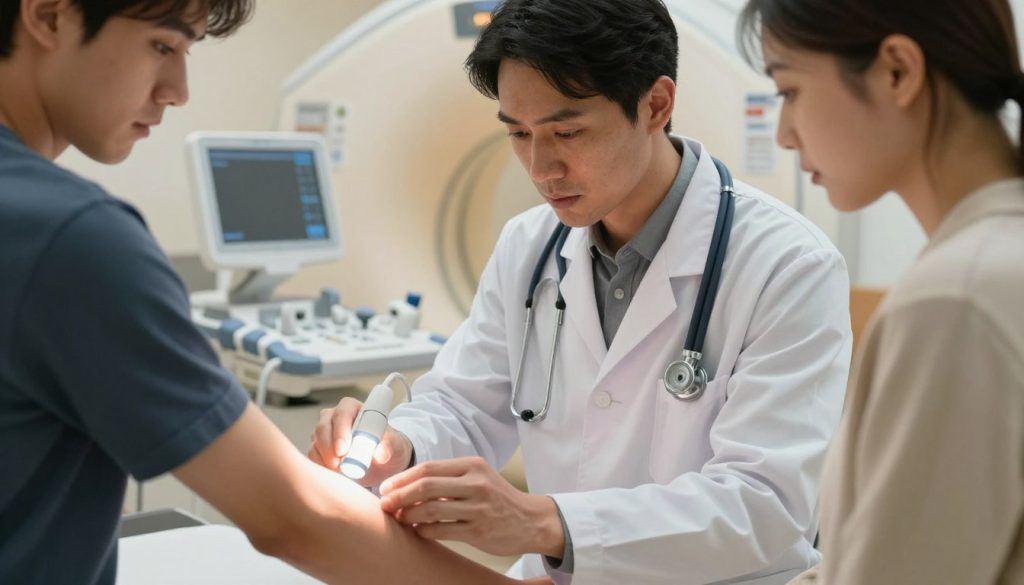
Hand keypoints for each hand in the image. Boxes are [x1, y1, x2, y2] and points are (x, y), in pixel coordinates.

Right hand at [307, 396, 413, 486]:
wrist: (383, 463)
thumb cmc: (389, 447)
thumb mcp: (395, 446)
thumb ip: (390, 446)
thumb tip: (380, 454)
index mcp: (354, 408)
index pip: (342, 413)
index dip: (341, 430)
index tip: (344, 449)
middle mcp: (335, 418)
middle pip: (323, 427)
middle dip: (328, 447)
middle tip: (338, 465)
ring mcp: (325, 434)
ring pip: (316, 444)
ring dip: (324, 460)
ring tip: (340, 473)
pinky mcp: (319, 450)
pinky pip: (313, 458)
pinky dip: (321, 467)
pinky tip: (334, 476)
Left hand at [379, 456, 563, 557]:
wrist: (530, 520)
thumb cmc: (497, 498)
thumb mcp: (478, 477)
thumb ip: (449, 478)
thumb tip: (407, 485)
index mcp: (473, 465)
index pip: (428, 468)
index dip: (402, 478)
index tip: (386, 487)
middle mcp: (476, 483)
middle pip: (426, 486)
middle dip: (399, 496)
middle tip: (384, 504)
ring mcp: (479, 507)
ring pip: (432, 509)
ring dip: (409, 514)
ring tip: (399, 518)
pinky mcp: (479, 530)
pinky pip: (442, 530)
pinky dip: (424, 530)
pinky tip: (417, 530)